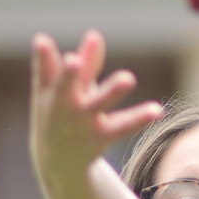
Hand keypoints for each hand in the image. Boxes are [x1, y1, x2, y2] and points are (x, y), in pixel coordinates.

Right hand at [29, 29, 162, 197]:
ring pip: (97, 105)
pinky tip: (157, 109)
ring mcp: (82, 123)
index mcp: (50, 92)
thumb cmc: (59, 114)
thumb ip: (83, 65)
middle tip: (73, 61)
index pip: (45, 70)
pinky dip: (139, 118)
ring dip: (111, 92)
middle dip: (68, 75)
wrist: (57, 162)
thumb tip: (96, 35)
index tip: (42, 40)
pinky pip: (122, 126)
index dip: (43, 55)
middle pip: (64, 88)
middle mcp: (63, 107)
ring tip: (128, 78)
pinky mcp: (101, 137)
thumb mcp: (63, 91)